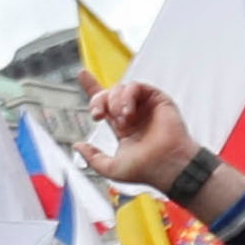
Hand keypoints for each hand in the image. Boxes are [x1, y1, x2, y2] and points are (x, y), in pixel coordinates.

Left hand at [84, 79, 203, 195]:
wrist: (167, 166)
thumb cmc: (145, 170)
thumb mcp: (111, 167)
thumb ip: (92, 157)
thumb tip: (77, 146)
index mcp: (122, 127)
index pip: (105, 104)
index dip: (92, 87)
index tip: (82, 74)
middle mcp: (132, 114)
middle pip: (108, 93)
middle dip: (98, 100)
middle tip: (98, 115)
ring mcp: (144, 106)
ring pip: (120, 88)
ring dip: (115, 102)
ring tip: (123, 119)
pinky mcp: (157, 99)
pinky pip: (136, 86)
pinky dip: (128, 96)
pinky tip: (129, 111)